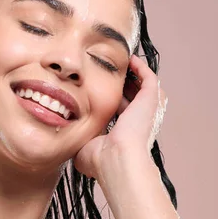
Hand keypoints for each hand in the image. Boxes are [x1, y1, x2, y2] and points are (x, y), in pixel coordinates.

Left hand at [74, 54, 167, 178]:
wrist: (115, 158)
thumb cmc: (100, 159)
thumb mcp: (84, 147)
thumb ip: (78, 139)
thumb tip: (67, 138)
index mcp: (124, 131)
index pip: (120, 110)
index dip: (110, 98)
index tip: (97, 87)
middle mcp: (137, 120)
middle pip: (132, 96)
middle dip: (122, 84)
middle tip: (109, 72)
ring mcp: (146, 110)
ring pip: (143, 86)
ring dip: (133, 74)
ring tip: (121, 62)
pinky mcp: (151, 99)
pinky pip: (149, 78)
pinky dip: (141, 67)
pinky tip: (129, 59)